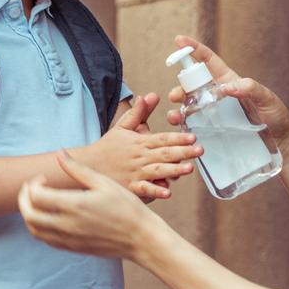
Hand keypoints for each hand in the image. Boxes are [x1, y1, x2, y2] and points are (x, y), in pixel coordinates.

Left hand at [20, 153, 164, 259]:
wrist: (142, 239)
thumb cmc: (127, 208)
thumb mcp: (104, 183)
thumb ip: (78, 169)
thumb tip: (60, 153)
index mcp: (74, 205)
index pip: (36, 195)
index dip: (34, 184)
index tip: (45, 178)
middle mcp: (67, 225)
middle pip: (29, 214)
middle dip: (24, 199)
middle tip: (32, 189)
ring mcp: (69, 239)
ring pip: (35, 230)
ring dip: (30, 214)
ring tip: (39, 202)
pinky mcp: (73, 248)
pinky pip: (47, 239)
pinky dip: (41, 227)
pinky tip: (51, 216)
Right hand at [71, 93, 200, 200]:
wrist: (87, 165)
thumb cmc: (107, 148)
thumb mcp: (122, 127)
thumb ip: (138, 113)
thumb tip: (149, 96)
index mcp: (140, 142)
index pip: (162, 138)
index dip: (178, 138)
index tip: (193, 137)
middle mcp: (140, 157)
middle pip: (165, 153)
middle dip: (184, 152)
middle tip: (200, 150)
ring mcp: (135, 173)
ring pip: (158, 171)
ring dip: (174, 170)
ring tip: (190, 168)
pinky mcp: (130, 187)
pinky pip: (145, 190)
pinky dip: (155, 191)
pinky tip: (167, 192)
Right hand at [164, 38, 288, 147]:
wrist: (280, 140)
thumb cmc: (275, 115)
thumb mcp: (266, 98)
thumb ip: (250, 88)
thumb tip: (227, 87)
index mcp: (227, 80)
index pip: (207, 60)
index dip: (193, 48)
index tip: (179, 40)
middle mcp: (216, 94)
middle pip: (191, 84)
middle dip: (179, 86)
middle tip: (176, 96)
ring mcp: (213, 111)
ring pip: (188, 105)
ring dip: (177, 108)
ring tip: (175, 117)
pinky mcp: (212, 128)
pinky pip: (194, 124)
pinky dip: (183, 126)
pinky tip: (182, 130)